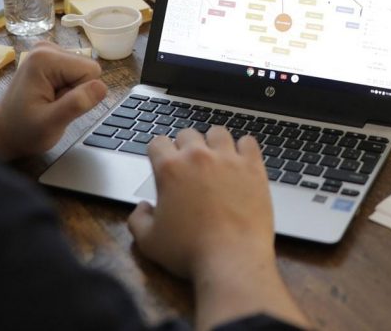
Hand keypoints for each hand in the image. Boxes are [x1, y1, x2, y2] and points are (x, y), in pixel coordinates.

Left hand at [0, 42, 106, 159]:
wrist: (3, 131)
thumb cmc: (23, 130)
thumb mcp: (50, 124)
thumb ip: (75, 104)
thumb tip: (102, 87)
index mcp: (46, 58)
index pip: (91, 71)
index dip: (82, 93)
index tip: (59, 105)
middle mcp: (47, 48)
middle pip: (88, 68)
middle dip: (77, 90)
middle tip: (54, 105)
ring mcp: (48, 50)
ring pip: (84, 70)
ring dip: (72, 89)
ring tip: (50, 101)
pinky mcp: (50, 57)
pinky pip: (76, 71)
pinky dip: (68, 86)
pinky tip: (50, 95)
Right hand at [128, 128, 308, 329]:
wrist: (231, 259)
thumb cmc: (189, 252)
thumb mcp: (149, 242)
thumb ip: (137, 220)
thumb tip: (142, 207)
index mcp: (170, 169)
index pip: (158, 142)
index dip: (158, 152)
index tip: (163, 161)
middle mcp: (198, 156)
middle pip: (187, 133)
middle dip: (185, 146)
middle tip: (189, 165)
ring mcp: (228, 159)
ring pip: (218, 132)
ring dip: (213, 142)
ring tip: (216, 158)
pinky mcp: (253, 166)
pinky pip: (248, 142)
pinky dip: (243, 147)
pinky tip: (241, 160)